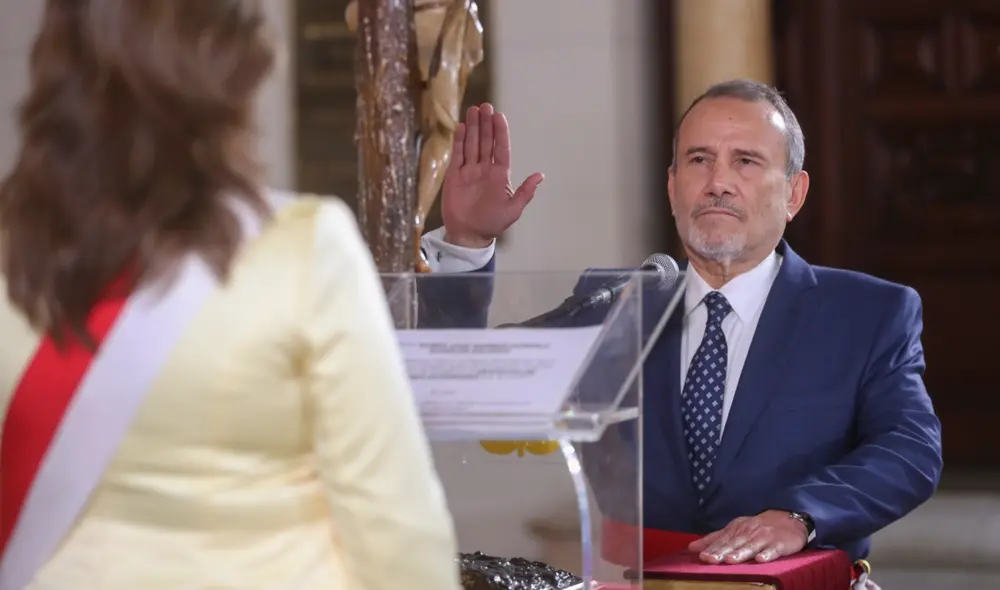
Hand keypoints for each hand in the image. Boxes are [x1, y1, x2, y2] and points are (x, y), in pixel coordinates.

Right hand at [441, 103, 543, 247]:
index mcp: (500, 175)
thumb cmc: (492, 223)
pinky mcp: (455, 176)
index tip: (499, 116)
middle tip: (485, 106)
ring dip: (473, 128)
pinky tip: (461, 127)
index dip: (500, 132)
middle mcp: (485, 169)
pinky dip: (459, 141)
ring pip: (472, 144)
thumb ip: (525, 192)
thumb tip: (540, 175)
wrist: (469, 235)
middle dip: (486, 124)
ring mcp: (469, 171)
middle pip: (486, 142)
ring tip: (473, 110)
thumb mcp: (513, 210)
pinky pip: (458, 155)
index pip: (501, 148)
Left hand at [688, 510, 808, 564]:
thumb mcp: (734, 530)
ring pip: (751, 546)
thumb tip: (692, 547)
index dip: (712, 549)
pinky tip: (761, 559)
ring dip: (741, 553)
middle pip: (734, 544)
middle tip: (711, 560)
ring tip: (730, 560)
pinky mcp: (780, 544)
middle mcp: (749, 532)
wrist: (788, 519)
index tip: (702, 557)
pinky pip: (773, 550)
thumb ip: (714, 539)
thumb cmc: (757, 528)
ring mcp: (764, 538)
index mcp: (736, 529)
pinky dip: (767, 554)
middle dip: (722, 552)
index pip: (722, 540)